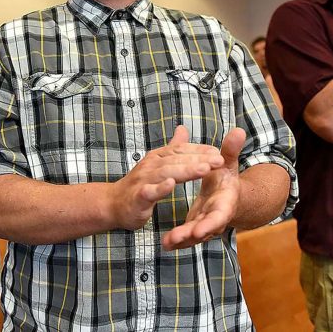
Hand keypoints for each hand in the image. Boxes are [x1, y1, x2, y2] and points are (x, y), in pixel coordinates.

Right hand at [108, 125, 224, 231]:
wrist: (113, 203)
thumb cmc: (139, 184)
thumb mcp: (157, 163)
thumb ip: (172, 147)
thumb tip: (183, 128)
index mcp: (158, 157)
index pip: (181, 150)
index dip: (200, 150)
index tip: (218, 152)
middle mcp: (151, 165)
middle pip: (177, 160)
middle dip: (199, 159)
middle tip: (219, 160)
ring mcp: (143, 180)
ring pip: (166, 173)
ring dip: (185, 170)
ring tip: (204, 169)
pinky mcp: (138, 196)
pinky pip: (149, 191)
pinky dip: (160, 187)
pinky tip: (171, 185)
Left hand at [162, 127, 245, 250]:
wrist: (228, 193)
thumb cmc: (226, 177)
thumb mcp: (228, 162)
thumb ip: (230, 149)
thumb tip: (239, 131)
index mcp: (226, 202)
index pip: (220, 215)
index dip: (210, 224)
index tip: (198, 230)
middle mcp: (216, 216)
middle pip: (205, 230)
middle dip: (191, 234)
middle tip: (176, 238)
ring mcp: (206, 224)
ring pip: (194, 236)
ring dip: (181, 240)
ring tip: (167, 243)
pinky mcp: (196, 227)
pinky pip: (186, 237)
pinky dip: (177, 241)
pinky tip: (165, 244)